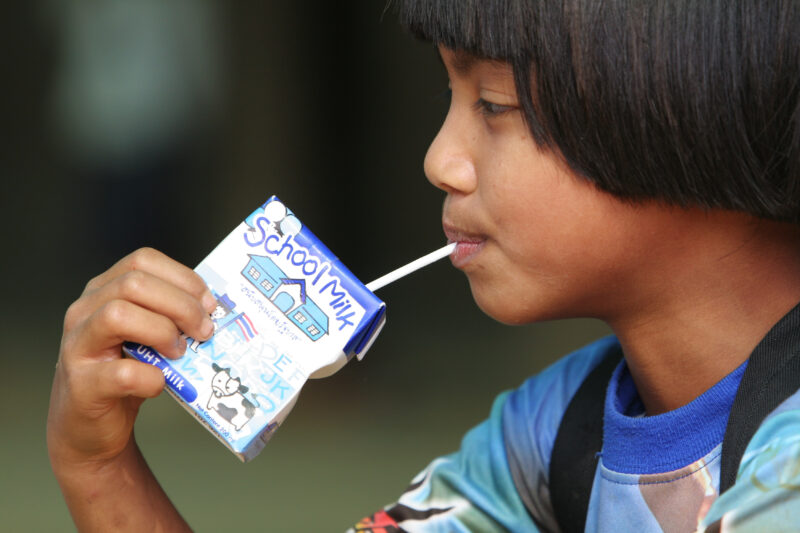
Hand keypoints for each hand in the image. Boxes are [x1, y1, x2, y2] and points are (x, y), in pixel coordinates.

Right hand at [47, 247, 215, 471]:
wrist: (91, 426)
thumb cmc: (125, 373)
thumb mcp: (147, 335)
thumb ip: (170, 315)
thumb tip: (215, 311)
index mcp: (104, 290)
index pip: (143, 261)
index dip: (183, 279)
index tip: (210, 304)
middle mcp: (84, 311)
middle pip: (134, 283)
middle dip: (181, 306)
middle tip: (204, 332)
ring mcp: (78, 346)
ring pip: (117, 315)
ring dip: (162, 332)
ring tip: (180, 353)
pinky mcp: (82, 385)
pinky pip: (121, 373)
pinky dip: (151, 378)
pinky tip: (160, 383)